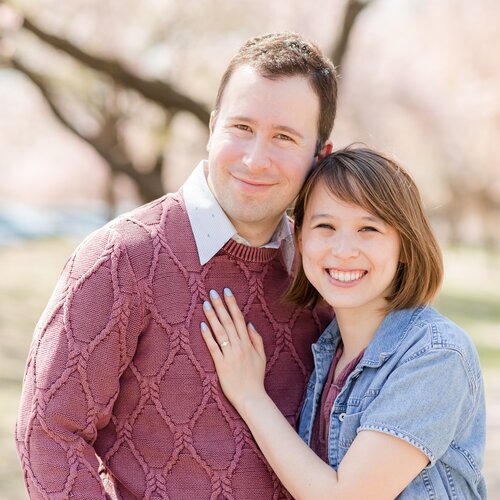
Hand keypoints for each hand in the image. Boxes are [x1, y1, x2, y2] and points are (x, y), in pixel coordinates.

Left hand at [201, 288, 266, 409]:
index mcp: (248, 343)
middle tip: (212, 292)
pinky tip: (202, 325)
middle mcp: (239, 346)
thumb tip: (249, 324)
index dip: (232, 304)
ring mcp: (230, 355)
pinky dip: (208, 336)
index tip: (226, 291)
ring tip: (205, 304)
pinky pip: (213, 348)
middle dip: (220, 305)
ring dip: (212, 316)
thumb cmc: (256, 377)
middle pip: (228, 321)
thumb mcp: (262, 356)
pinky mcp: (221, 365)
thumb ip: (256, 339)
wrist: (251, 397)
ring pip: (220, 332)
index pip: (239, 318)